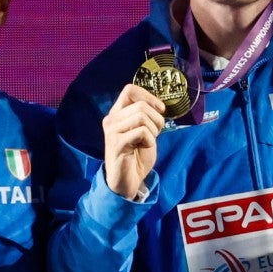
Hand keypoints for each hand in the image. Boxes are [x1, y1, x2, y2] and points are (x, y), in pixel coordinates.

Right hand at [103, 84, 163, 199]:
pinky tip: (143, 148)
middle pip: (141, 105)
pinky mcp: (116, 143)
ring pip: (142, 117)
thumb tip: (159, 105)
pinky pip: (141, 132)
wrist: (126, 181)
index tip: (160, 109)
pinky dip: (150, 140)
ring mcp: (112, 131)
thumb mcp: (143, 131)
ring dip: (153, 130)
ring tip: (148, 141)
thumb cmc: (136, 156)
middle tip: (156, 132)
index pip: (130, 90)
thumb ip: (146, 116)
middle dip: (156, 119)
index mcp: (117, 114)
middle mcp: (111, 119)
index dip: (149, 96)